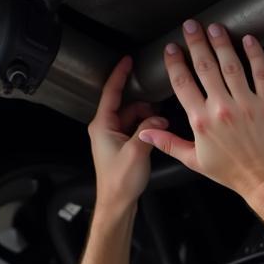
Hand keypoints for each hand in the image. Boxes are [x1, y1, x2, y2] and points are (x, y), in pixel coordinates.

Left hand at [88, 56, 167, 209]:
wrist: (117, 203)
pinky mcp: (120, 146)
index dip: (120, 75)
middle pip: (126, 106)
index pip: (111, 92)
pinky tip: (156, 134)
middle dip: (144, 106)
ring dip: (147, 119)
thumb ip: (148, 129)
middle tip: (161, 112)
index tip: (127, 60)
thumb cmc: (120, 181)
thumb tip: (158, 116)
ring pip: (132, 118)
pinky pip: (134, 129)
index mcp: (102, 125)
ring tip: (161, 126)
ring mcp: (112, 137)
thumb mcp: (137, 151)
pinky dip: (146, 129)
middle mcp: (105, 128)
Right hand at [137, 20, 263, 199]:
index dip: (175, 62)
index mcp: (201, 121)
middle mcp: (222, 109)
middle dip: (196, 42)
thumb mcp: (196, 161)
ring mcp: (247, 104)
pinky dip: (255, 54)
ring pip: (231, 64)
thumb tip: (145, 133)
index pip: (182, 83)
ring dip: (221, 42)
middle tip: (191, 25)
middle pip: (205, 67)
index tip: (172, 48)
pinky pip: (261, 72)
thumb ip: (169, 144)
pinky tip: (248, 39)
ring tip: (214, 27)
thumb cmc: (234, 173)